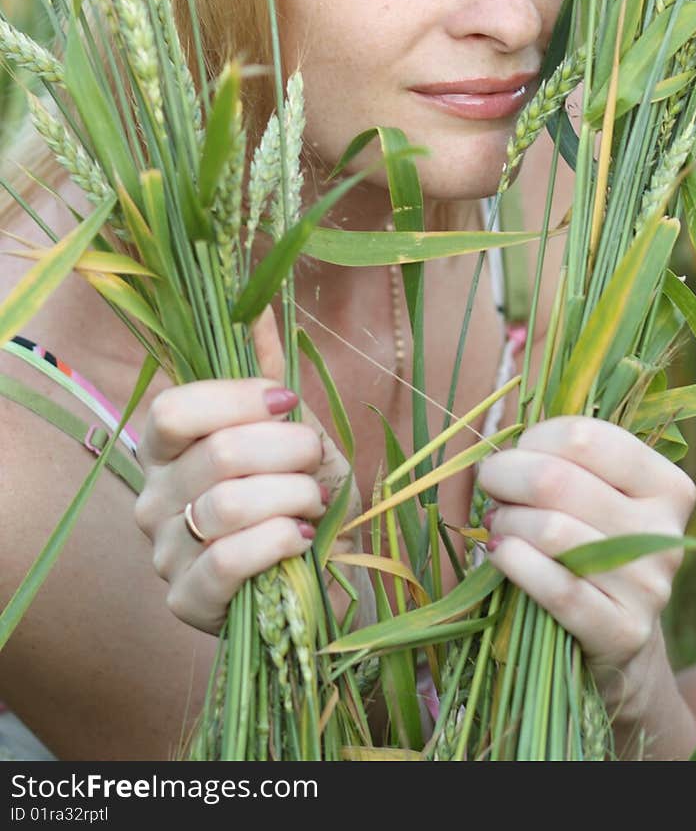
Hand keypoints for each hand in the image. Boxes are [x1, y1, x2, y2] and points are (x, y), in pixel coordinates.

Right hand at [134, 306, 354, 634]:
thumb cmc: (301, 492)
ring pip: (226, 506)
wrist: (327, 569)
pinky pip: (227, 562)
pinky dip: (278, 542)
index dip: (235, 399)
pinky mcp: (186, 601)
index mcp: (168, 449)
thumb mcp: (291, 427)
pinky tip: (302, 538)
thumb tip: (258, 309)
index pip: (172, 410)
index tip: (287, 400)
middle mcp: (154, 497)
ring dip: (292, 495)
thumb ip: (266, 371)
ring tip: (314, 501)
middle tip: (314, 458)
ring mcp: (165, 552)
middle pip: (215, 454)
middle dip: (287, 450)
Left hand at [476, 417, 695, 689]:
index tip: (517, 454)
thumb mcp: (596, 496)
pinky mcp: (625, 631)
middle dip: (506, 476)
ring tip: (498, 524)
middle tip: (491, 485)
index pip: (583, 437)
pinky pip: (556, 587)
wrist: (619, 638)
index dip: (534, 439)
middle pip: (557, 479)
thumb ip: (564, 463)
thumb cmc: (593, 544)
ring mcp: (649, 586)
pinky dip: (515, 563)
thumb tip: (500, 454)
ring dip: (507, 521)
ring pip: (551, 530)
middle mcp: (664, 533)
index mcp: (667, 484)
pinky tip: (500, 552)